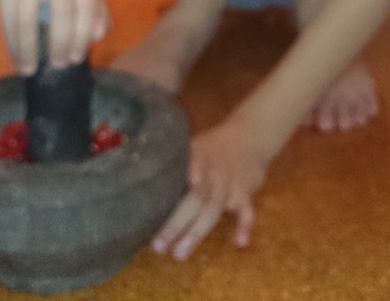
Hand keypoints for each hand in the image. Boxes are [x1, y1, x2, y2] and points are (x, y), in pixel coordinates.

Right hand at [0, 0, 110, 74]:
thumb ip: (97, 12)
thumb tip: (99, 35)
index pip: (86, 1)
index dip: (83, 33)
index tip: (76, 58)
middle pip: (61, 7)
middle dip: (60, 41)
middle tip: (59, 64)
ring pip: (29, 14)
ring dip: (30, 48)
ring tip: (32, 69)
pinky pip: (9, 16)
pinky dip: (13, 42)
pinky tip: (18, 60)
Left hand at [152, 118, 269, 260]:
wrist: (250, 135)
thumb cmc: (213, 145)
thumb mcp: (193, 144)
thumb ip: (175, 162)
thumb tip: (139, 177)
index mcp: (197, 156)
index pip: (184, 170)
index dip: (176, 182)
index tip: (161, 198)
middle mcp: (212, 171)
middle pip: (195, 198)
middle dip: (177, 223)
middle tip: (158, 246)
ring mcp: (230, 183)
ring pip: (213, 210)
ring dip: (197, 232)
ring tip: (180, 254)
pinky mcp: (245, 193)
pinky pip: (247, 211)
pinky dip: (245, 226)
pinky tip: (240, 243)